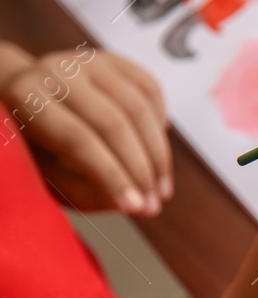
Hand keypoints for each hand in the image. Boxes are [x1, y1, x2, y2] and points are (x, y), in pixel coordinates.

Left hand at [0, 43, 171, 215]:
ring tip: (161, 186)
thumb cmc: (39, 147)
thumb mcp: (50, 177)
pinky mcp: (112, 59)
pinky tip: (155, 147)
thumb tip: (141, 205)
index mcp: (26, 99)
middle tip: (154, 203)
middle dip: (141, 169)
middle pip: (113, 123)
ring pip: (139, 107)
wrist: (29, 102)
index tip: (138, 207)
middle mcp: (54, 71)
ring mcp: (86, 61)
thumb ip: (89, 192)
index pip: (78, 140)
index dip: (113, 176)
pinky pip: (151, 90)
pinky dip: (160, 123)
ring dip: (159, 154)